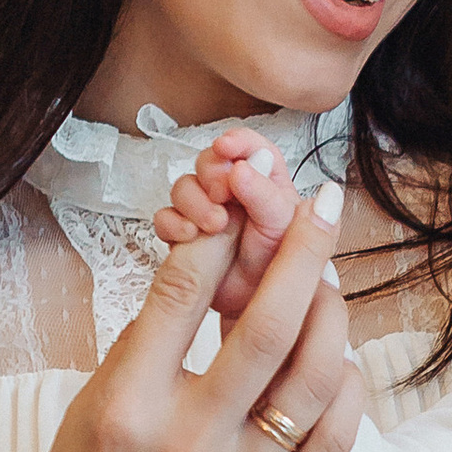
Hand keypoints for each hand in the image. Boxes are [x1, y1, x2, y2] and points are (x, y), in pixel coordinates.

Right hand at [3, 181, 360, 451]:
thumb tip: (213, 259)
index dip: (222, 230)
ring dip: (330, 310)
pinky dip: (343, 384)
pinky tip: (336, 355)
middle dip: (301, 248)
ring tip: (329, 276)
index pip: (184, 289)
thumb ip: (148, 342)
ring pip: (314, 374)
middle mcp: (186, 443)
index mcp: (125, 405)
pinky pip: (336, 436)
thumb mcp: (88, 409)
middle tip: (321, 202)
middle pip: (267, 322)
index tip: (244, 198)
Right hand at [155, 129, 333, 319]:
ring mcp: (209, 213)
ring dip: (193, 201)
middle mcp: (235, 194)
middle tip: (222, 192)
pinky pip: (168, 220)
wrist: (261, 309)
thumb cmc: (280, 268)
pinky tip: (189, 236)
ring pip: (186, 189)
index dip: (237, 142)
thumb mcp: (283, 226)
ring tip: (214, 223)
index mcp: (266, 183)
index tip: (227, 147)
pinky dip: (174, 224)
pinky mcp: (188, 236)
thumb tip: (246, 165)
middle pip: (211, 163)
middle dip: (211, 173)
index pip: (250, 147)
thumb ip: (266, 194)